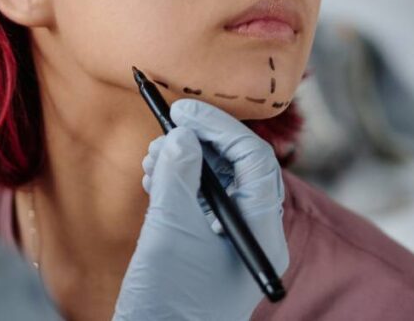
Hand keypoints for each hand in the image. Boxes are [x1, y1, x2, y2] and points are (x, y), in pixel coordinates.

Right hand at [114, 99, 288, 320]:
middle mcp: (255, 234)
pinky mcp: (209, 245)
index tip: (183, 112)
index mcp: (262, 232)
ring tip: (151, 160)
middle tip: (164, 132)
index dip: (220, 127)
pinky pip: (202, 200)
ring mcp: (232, 241)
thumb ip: (177, 177)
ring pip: (217, 180)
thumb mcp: (170, 231)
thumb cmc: (169, 301)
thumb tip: (182, 136)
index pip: (254, 160)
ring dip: (184, 160)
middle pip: (238, 167)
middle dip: (199, 143)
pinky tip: (154, 178)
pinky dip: (177, 181)